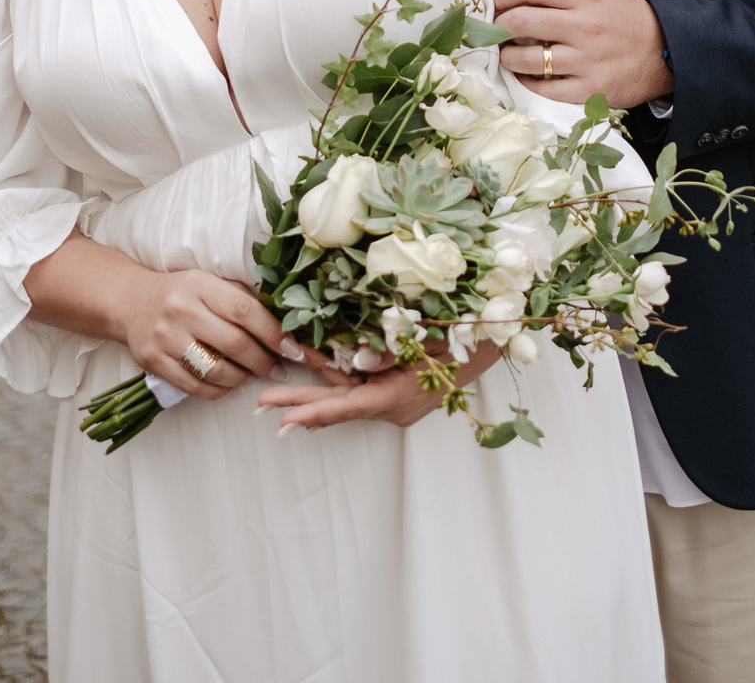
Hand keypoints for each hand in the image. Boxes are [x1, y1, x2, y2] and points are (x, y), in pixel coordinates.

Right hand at [119, 269, 299, 401]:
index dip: (274, 332)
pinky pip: (194, 386)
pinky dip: (219, 390)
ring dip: (242, 378)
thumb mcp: (210, 282)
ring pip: (215, 369)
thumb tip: (285, 324)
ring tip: (254, 375)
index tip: (293, 348)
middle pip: (234, 343)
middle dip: (264, 361)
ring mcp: (164, 338)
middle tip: (279, 368)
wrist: (132, 302)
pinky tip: (230, 384)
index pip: (245, 310)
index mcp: (201, 284)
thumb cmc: (182, 292)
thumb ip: (241, 298)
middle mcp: (181, 310)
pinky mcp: (153, 362)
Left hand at [256, 340, 501, 431]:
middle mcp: (394, 405)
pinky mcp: (399, 393)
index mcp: (400, 395)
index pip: (349, 405)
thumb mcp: (428, 337)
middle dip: (301, 404)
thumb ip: (390, 350)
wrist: (493, 341)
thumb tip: (355, 359)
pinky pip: (363, 389)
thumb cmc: (463, 335)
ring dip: (317, 389)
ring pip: (349, 394)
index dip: (316, 411)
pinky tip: (316, 374)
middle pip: (340, 404)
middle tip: (261, 405)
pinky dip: (340, 382)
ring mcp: (397, 402)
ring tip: (275, 390)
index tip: (285, 419)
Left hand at [492, 0, 671, 110]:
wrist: (663, 52)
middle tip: (493, 24)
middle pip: (523, 22)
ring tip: (503, 50)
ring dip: (507, 56)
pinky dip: (527, 82)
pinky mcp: (589, 88)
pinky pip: (546, 89)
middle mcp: (584, 27)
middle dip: (499, 23)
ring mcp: (587, 60)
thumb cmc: (627, 11)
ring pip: (529, 59)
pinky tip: (523, 73)